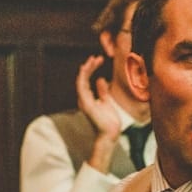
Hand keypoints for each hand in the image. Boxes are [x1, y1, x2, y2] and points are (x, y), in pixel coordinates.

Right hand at [76, 55, 121, 172]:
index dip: (91, 68)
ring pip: (80, 81)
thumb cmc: (109, 121)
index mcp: (88, 98)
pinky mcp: (86, 104)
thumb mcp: (107, 102)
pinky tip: (88, 68)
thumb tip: (100, 80)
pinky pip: (82, 87)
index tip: (99, 59)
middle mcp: (83, 99)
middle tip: (97, 57)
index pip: (86, 80)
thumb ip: (103, 92)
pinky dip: (83, 76)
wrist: (110, 134)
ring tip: (93, 59)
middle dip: (89, 66)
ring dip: (86, 69)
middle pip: (82, 78)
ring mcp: (84, 101)